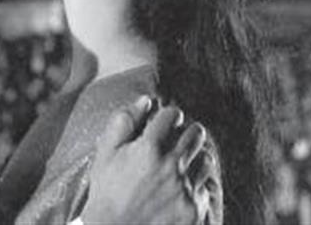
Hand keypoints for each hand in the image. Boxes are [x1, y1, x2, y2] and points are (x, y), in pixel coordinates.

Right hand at [79, 96, 208, 224]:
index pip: (172, 115)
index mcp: (148, 148)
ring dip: (194, 157)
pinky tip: (180, 187)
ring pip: (205, 159)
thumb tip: (146, 100)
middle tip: (177, 139)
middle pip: (196, 133)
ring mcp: (185, 189)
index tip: (165, 121)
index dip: (168, 115)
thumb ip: (124, 121)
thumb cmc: (107, 191)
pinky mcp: (194, 210)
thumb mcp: (105, 152)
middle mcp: (171, 166)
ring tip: (180, 164)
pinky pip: (204, 187)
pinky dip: (195, 184)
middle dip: (187, 131)